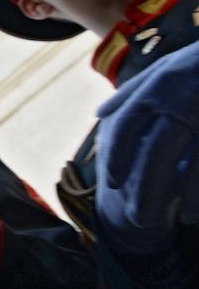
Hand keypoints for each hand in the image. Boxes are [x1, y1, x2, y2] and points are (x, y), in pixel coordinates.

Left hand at [96, 41, 198, 256]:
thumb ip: (133, 93)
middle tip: (136, 216)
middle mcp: (182, 101)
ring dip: (184, 197)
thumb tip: (98, 116)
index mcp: (159, 86)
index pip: (126, 126)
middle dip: (144, 189)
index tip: (112, 182)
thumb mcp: (166, 68)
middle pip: (155, 154)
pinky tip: (194, 210)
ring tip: (177, 219)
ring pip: (191, 166)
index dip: (116, 156)